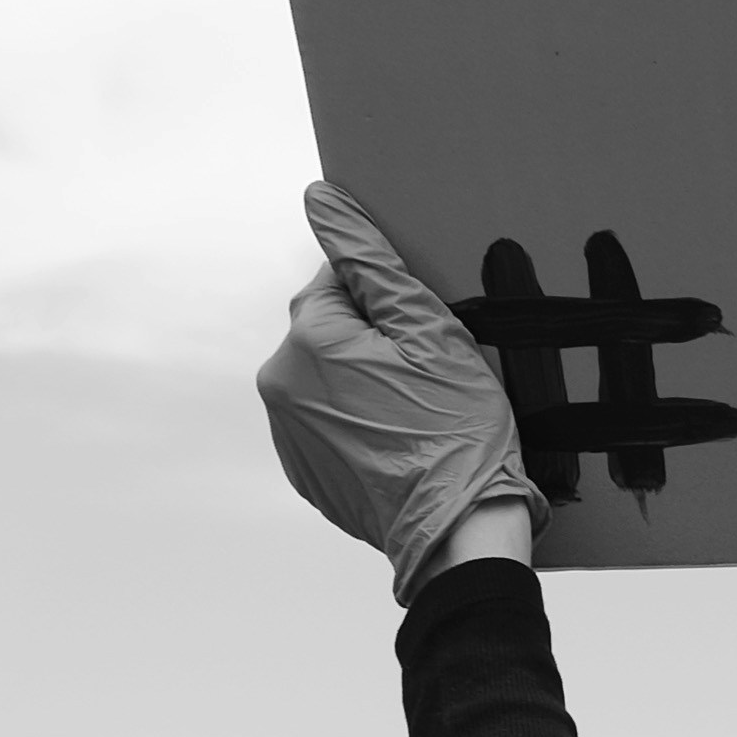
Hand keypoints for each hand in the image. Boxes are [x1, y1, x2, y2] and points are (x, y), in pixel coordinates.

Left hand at [259, 182, 537, 597]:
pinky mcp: (304, 471)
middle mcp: (279, 384)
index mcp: (307, 341)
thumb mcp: (430, 331)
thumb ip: (370, 260)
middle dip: (376, 338)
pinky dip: (361, 422)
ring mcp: (287, 433)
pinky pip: (329, 423)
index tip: (427, 330)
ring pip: (329, 377)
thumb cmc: (457, 431)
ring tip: (420, 412)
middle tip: (431, 373)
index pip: (340, 278)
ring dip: (367, 379)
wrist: (458, 537)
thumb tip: (321, 200)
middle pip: (332, 329)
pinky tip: (405, 440)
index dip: (391, 297)